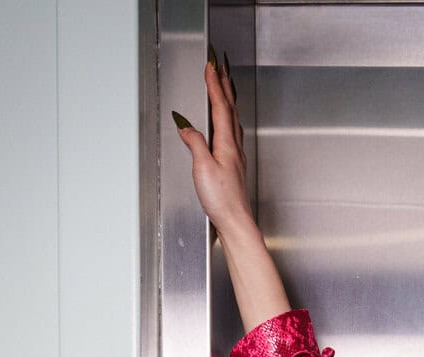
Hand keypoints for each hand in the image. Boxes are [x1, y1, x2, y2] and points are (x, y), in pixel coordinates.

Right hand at [171, 49, 256, 239]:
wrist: (236, 222)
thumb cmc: (222, 200)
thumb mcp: (202, 168)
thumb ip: (195, 144)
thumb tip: (186, 126)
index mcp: (227, 144)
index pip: (221, 107)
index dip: (215, 85)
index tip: (210, 67)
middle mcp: (235, 148)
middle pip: (230, 109)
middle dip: (224, 86)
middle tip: (220, 68)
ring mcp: (236, 156)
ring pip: (233, 120)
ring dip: (228, 100)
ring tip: (225, 87)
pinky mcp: (234, 166)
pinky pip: (232, 132)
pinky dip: (228, 118)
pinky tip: (226, 123)